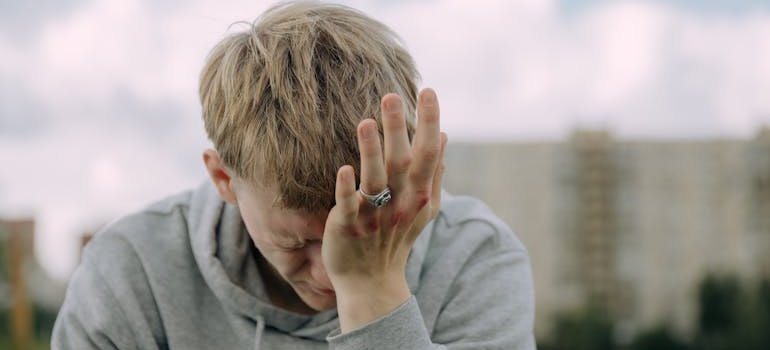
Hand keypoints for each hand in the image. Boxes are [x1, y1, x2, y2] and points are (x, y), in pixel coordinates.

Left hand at [322, 88, 446, 331]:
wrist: (372, 282)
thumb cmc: (396, 238)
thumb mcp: (423, 208)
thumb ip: (433, 172)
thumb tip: (444, 136)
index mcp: (419, 194)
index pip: (428, 152)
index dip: (429, 121)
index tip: (429, 90)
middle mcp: (400, 203)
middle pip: (402, 161)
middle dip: (399, 128)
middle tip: (392, 95)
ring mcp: (374, 216)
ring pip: (375, 180)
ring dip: (371, 151)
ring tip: (366, 121)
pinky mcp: (349, 227)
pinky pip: (349, 206)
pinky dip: (347, 189)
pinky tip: (344, 169)